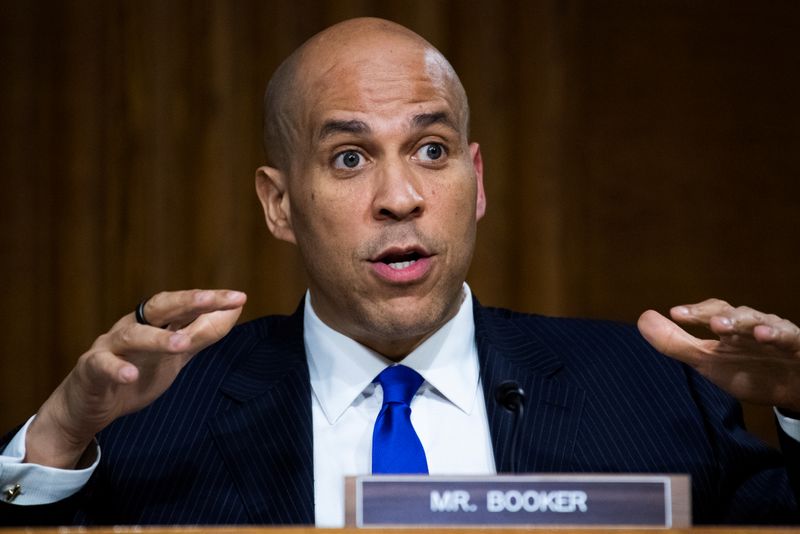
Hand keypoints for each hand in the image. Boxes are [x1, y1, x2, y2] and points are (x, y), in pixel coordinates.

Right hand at [25, 289, 246, 468]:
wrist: (90, 406)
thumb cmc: (137, 372)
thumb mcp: (176, 355)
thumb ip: (203, 333)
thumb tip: (236, 309)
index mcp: (154, 321)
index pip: (183, 304)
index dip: (210, 300)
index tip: (239, 297)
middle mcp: (132, 326)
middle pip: (159, 307)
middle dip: (187, 301)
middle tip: (212, 299)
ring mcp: (109, 346)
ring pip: (132, 335)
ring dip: (157, 338)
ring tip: (181, 343)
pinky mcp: (90, 370)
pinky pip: (102, 366)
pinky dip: (116, 369)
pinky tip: (130, 375)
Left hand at [638, 298, 799, 412]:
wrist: (793, 392)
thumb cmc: (749, 370)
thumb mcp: (708, 360)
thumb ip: (675, 343)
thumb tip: (643, 319)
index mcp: (732, 328)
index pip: (713, 312)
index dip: (696, 312)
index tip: (675, 314)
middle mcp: (754, 326)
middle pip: (737, 314)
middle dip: (719, 315)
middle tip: (705, 321)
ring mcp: (778, 336)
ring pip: (762, 322)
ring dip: (743, 322)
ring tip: (723, 325)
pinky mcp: (799, 348)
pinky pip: (791, 338)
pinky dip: (778, 335)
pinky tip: (764, 336)